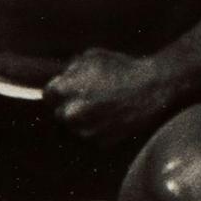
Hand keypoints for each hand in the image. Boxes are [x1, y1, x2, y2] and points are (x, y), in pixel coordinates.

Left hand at [45, 48, 178, 144]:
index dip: (61, 91)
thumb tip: (61, 77)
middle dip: (71, 106)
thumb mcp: (91, 57)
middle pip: (60, 114)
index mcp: (62, 90)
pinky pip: (91, 137)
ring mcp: (83, 131)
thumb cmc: (123, 68)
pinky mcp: (99, 143)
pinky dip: (98, 130)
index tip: (73, 90)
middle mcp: (68, 113)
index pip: (48, 95)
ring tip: (103, 108)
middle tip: (91, 99)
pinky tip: (112, 117)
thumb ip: (70, 69)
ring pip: (74, 128)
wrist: (153, 87)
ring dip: (83, 120)